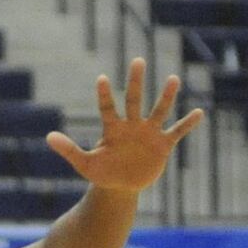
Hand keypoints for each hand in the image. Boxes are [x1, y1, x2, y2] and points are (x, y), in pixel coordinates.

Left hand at [46, 58, 202, 193]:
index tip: (100, 79)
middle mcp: (132, 125)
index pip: (107, 108)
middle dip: (135, 82)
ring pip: (158, 111)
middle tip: (137, 60)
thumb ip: (68, 149)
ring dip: (166, 96)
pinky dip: (187, 124)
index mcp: (113, 129)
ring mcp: (149, 133)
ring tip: (173, 79)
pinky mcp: (162, 145)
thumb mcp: (84, 164)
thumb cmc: (102, 173)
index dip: (103, 95)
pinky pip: (177, 131)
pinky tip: (199, 113)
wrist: (120, 187)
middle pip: (134, 99)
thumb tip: (48, 136)